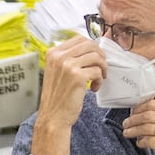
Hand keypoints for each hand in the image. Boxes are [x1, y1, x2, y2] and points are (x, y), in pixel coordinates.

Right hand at [31, 36, 105, 154]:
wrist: (53, 116)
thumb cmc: (58, 96)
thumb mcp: (57, 71)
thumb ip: (69, 58)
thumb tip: (91, 49)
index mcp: (53, 53)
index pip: (79, 38)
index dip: (92, 46)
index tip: (96, 56)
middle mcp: (59, 56)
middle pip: (89, 44)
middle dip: (100, 55)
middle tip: (101, 67)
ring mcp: (68, 66)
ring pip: (96, 56)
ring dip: (102, 67)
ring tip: (98, 78)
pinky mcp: (77, 77)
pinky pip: (97, 71)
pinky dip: (99, 80)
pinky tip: (93, 88)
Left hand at [124, 98, 154, 154]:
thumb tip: (144, 112)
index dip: (139, 108)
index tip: (133, 112)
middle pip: (148, 114)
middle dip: (133, 118)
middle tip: (126, 123)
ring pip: (145, 126)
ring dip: (133, 130)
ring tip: (128, 132)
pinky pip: (146, 140)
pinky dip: (140, 142)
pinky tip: (140, 143)